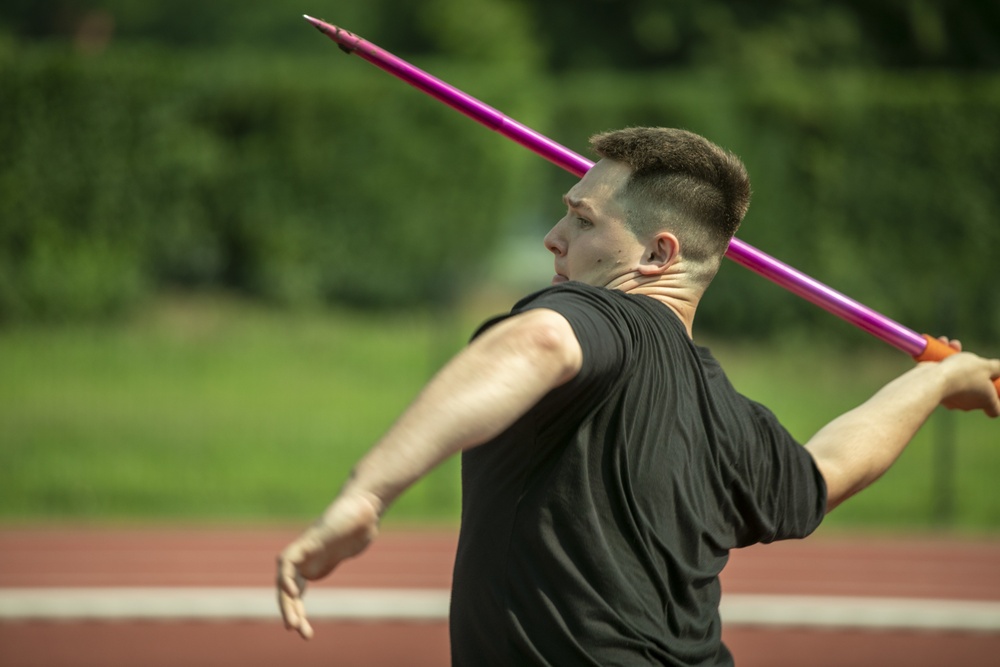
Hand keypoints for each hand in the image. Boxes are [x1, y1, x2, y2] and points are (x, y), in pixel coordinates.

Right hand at [276, 490, 381, 638]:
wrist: (363, 509)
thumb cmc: (354, 511)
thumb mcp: (350, 517)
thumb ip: (350, 523)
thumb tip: (366, 521)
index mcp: (308, 543)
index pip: (287, 562)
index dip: (286, 579)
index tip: (293, 593)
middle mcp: (305, 554)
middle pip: (287, 583)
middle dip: (289, 605)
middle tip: (295, 627)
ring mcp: (311, 561)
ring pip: (293, 592)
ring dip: (294, 611)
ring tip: (304, 634)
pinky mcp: (321, 567)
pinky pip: (303, 590)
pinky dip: (300, 606)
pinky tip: (303, 622)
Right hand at [932, 338, 999, 416]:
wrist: (932, 380)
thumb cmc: (962, 374)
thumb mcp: (985, 366)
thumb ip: (997, 368)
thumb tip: (999, 368)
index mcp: (984, 401)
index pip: (995, 410)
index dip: (999, 400)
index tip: (997, 387)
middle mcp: (968, 403)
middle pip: (977, 388)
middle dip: (975, 370)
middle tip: (973, 359)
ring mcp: (952, 397)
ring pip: (959, 377)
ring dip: (958, 360)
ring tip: (955, 345)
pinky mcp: (937, 390)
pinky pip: (944, 376)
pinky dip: (943, 361)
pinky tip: (943, 345)